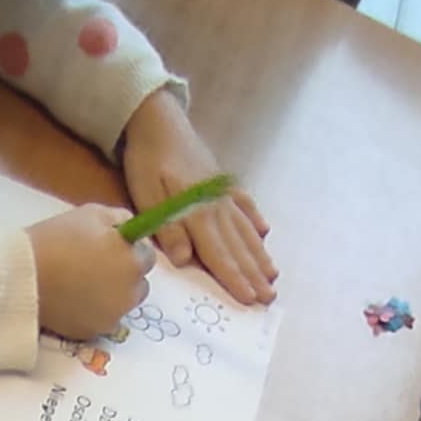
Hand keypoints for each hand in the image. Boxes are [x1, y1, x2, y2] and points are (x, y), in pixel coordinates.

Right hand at [27, 205, 154, 339]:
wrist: (23, 275)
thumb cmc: (57, 239)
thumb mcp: (93, 214)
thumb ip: (121, 220)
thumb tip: (132, 230)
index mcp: (133, 263)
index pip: (148, 256)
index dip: (130, 249)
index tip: (112, 246)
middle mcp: (129, 294)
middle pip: (139, 284)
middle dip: (125, 274)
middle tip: (97, 265)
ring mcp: (112, 317)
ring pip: (122, 304)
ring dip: (112, 294)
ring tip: (84, 283)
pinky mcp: (93, 333)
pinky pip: (102, 319)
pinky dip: (94, 310)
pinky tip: (75, 298)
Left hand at [120, 89, 275, 304]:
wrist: (158, 121)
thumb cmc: (148, 161)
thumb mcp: (148, 197)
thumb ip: (167, 228)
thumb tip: (185, 259)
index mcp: (197, 215)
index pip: (218, 255)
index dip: (234, 279)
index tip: (248, 299)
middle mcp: (217, 207)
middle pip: (237, 248)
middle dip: (253, 275)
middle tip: (270, 299)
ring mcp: (223, 194)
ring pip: (245, 230)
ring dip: (259, 254)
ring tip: (273, 275)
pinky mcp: (222, 182)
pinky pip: (244, 204)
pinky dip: (255, 219)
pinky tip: (265, 232)